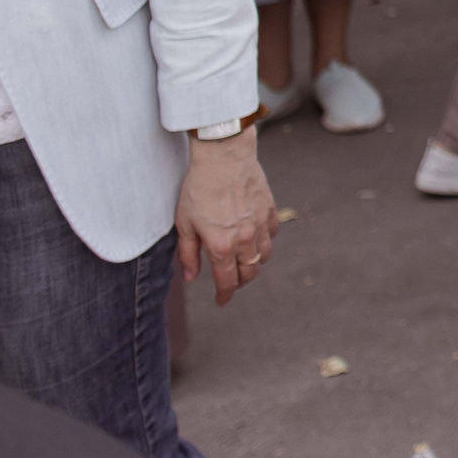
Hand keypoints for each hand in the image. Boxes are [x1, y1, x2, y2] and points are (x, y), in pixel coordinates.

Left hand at [175, 129, 276, 305]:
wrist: (224, 156)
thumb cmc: (199, 187)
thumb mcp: (185, 222)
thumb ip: (188, 253)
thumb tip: (191, 277)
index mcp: (221, 246)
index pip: (227, 282)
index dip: (224, 295)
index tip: (221, 301)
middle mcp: (245, 240)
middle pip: (249, 273)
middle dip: (239, 282)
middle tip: (230, 281)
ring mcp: (260, 225)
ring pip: (264, 257)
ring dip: (253, 263)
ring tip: (242, 260)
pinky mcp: (270, 210)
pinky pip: (272, 235)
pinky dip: (264, 241)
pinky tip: (254, 236)